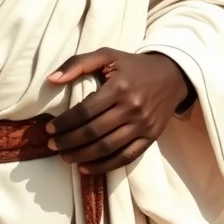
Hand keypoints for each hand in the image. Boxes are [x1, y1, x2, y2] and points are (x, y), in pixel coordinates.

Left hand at [46, 49, 190, 174]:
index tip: (50, 129)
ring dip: (81, 156)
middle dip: (68, 142)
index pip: (85, 111)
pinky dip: (104, 166)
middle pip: (93, 132)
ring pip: (107, 147)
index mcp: (119, 87)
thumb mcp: (108, 55)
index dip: (64, 123)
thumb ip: (78, 63)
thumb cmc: (134, 66)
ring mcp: (143, 124)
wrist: (173, 75)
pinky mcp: (151, 136)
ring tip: (65, 157)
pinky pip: (126, 157)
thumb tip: (52, 80)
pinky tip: (86, 167)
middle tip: (52, 145)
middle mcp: (133, 107)